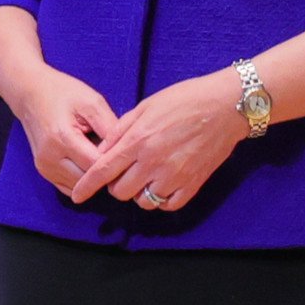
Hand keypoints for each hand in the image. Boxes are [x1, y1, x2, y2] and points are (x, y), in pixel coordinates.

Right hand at [0, 61, 124, 203]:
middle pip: (88, 180)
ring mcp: (44, 167)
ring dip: (93, 176)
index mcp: (62, 138)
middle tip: (116, 155)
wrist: (30, 93)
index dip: (114, 160)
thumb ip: (110, 127)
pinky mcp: (44, 172)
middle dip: (105, 171)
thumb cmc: (63, 93)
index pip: (96, 165)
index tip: (125, 151)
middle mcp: (49, 158)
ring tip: (101, 156)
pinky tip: (88, 163)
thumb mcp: (92, 102)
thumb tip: (125, 152)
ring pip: (80, 187)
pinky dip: (82, 180)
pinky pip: (70, 187)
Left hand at [69, 69, 254, 213]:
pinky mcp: (194, 183)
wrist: (226, 105)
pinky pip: (169, 205)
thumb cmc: (184, 99)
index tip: (78, 196)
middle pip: (120, 191)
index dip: (87, 186)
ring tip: (145, 178)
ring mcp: (175, 175)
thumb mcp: (145, 107)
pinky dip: (161, 200)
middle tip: (123, 174)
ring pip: (144, 202)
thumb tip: (101, 150)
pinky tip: (162, 186)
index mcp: (138, 141)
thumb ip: (120, 130)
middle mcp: (153, 162)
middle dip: (116, 185)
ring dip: (139, 193)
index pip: (103, 171)